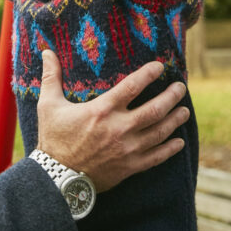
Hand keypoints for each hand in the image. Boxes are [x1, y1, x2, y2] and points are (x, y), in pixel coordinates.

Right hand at [35, 51, 188, 191]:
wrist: (56, 178)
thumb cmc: (53, 139)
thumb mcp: (49, 105)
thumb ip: (51, 77)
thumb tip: (46, 51)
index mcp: (102, 110)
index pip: (133, 86)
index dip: (149, 74)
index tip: (160, 66)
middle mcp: (119, 128)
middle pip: (154, 109)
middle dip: (171, 96)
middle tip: (180, 87)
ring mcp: (127, 149)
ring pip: (159, 132)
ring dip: (175, 120)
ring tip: (184, 111)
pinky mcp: (129, 167)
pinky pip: (156, 157)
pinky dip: (169, 149)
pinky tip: (178, 142)